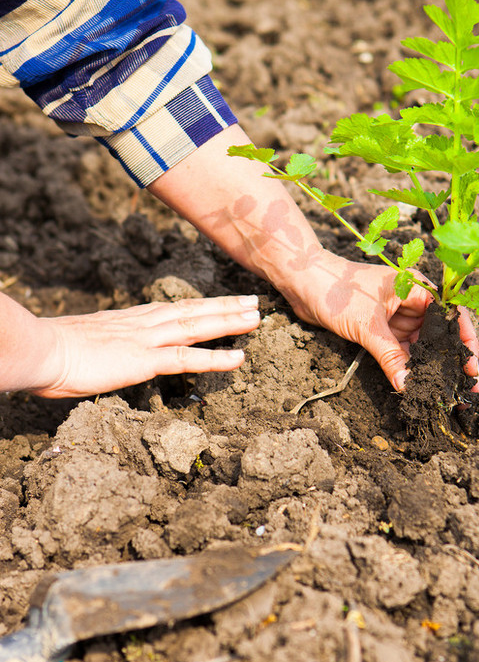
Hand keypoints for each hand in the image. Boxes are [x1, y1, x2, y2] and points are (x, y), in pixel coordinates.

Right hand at [29, 295, 260, 398]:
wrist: (40, 349)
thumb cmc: (51, 351)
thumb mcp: (85, 344)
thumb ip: (104, 347)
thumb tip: (106, 355)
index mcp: (130, 320)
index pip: (173, 309)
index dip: (201, 306)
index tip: (222, 302)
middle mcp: (143, 324)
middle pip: (193, 311)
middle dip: (224, 307)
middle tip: (253, 302)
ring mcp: (146, 340)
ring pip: (197, 327)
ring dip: (229, 322)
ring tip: (256, 318)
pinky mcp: (144, 360)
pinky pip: (187, 359)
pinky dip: (216, 358)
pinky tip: (239, 358)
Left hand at [284, 250, 478, 397]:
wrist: (302, 282)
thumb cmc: (337, 290)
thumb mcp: (368, 325)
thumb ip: (390, 355)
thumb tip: (408, 384)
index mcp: (417, 288)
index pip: (452, 316)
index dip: (465, 343)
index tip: (472, 368)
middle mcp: (412, 302)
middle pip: (440, 336)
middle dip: (453, 363)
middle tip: (470, 390)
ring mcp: (397, 317)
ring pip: (421, 347)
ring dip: (432, 368)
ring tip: (450, 393)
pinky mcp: (382, 330)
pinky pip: (402, 351)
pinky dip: (409, 367)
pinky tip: (419, 385)